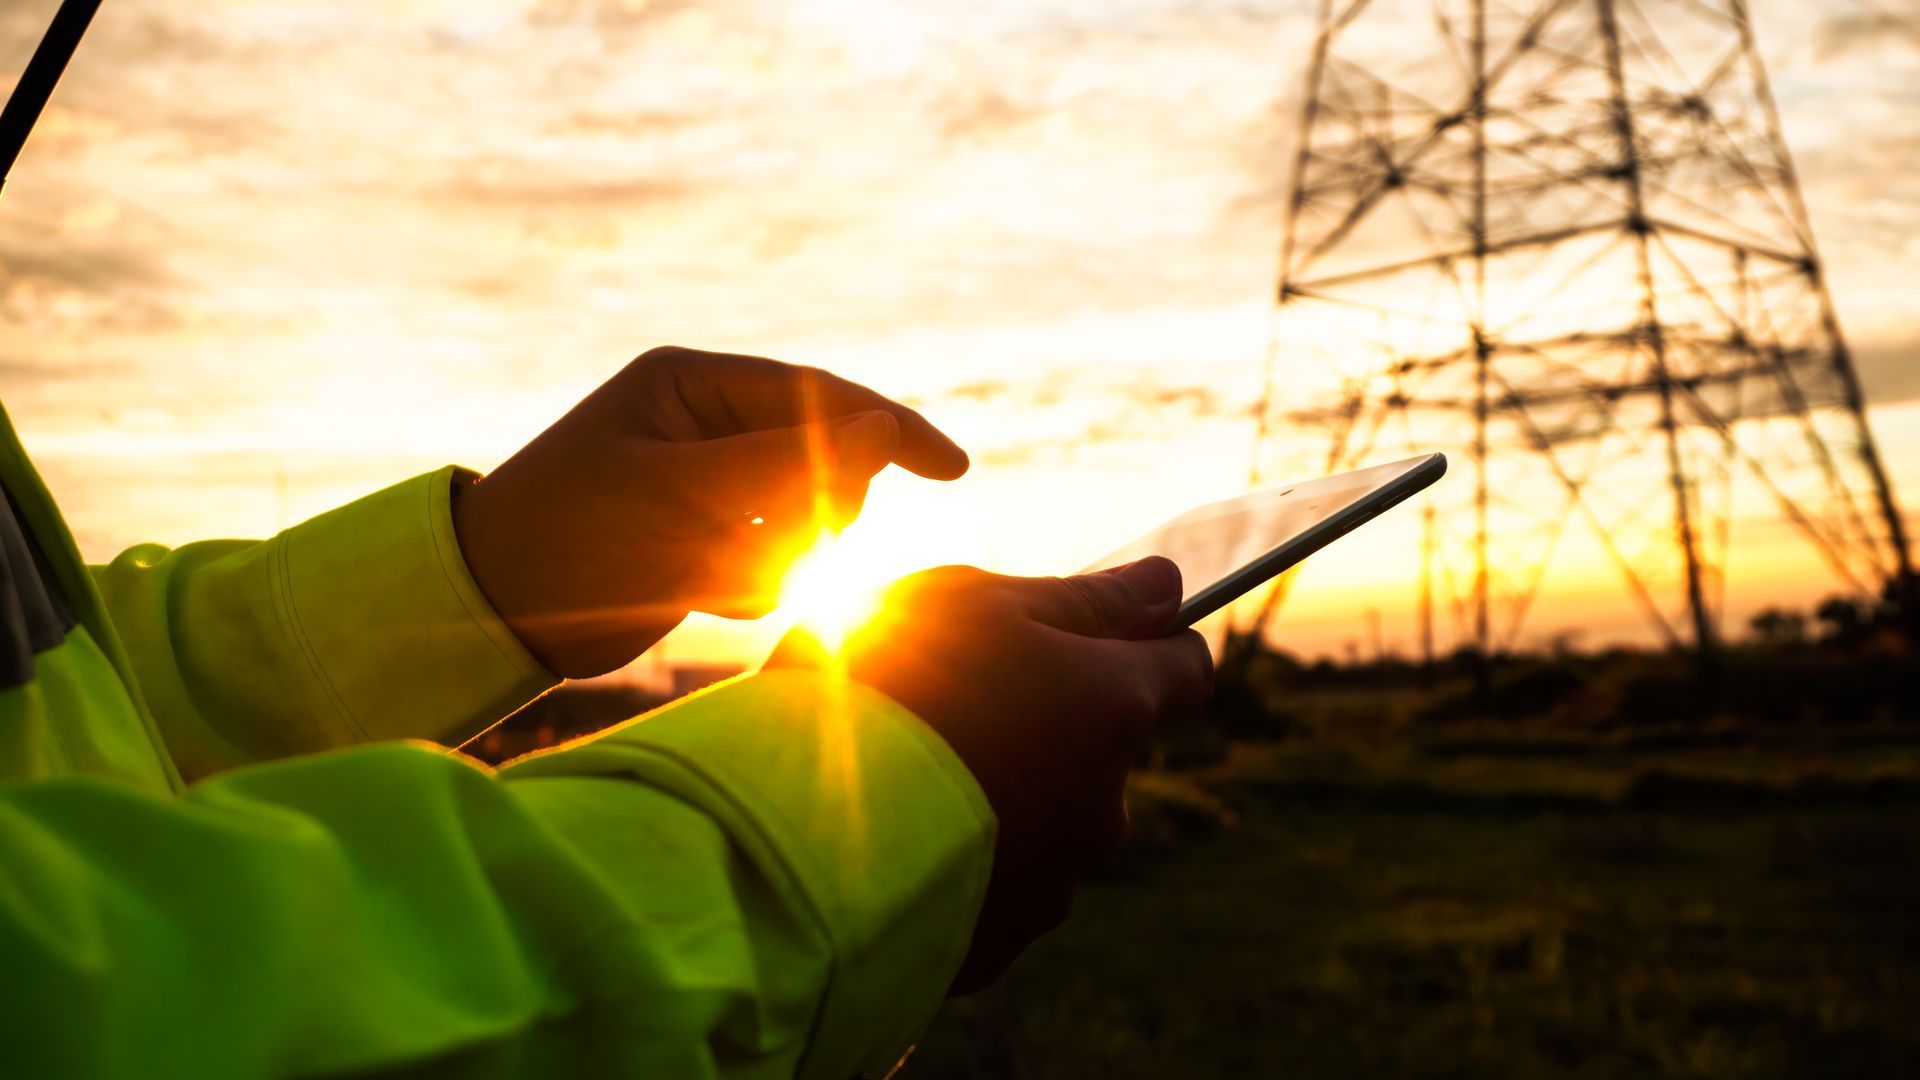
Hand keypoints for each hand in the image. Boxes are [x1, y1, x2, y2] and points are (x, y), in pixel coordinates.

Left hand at [452, 346, 968, 677]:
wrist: (487, 612)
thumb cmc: (568, 533)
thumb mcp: (681, 492)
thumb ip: (788, 461)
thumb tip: (888, 429)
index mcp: (692, 384)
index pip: (819, 395)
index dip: (890, 430)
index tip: (952, 470)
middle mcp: (704, 426)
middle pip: (822, 459)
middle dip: (815, 508)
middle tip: (789, 540)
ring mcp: (704, 487)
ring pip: (799, 520)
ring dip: (775, 554)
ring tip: (713, 570)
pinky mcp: (698, 542)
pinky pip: (767, 562)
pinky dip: (749, 582)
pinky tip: (698, 592)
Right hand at [765, 556, 1213, 992]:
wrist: (793, 832)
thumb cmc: (883, 687)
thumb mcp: (974, 604)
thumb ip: (1083, 598)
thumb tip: (1165, 585)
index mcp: (1113, 706)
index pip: (1187, 669)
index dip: (1149, 642)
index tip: (1096, 632)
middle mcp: (1106, 803)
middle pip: (1106, 750)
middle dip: (1053, 722)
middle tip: (953, 698)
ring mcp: (1056, 883)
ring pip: (1050, 822)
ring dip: (1003, 795)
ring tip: (906, 775)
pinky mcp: (1000, 944)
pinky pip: (995, 888)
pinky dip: (962, 860)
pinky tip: (893, 837)